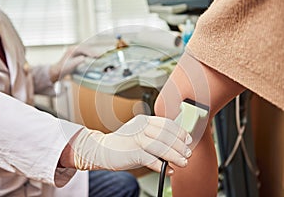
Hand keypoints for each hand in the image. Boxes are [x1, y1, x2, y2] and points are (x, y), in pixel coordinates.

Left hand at [49, 45, 98, 82]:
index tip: (97, 56)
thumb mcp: (71, 65)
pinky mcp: (76, 55)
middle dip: (93, 52)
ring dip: (92, 53)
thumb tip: (84, 58)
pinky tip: (93, 58)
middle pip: (86, 49)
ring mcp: (75, 52)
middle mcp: (74, 49)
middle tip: (101, 55)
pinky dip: (90, 55)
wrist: (57, 71)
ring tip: (99, 56)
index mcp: (72, 50)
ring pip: (86, 51)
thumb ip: (78, 61)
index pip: (84, 49)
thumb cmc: (63, 68)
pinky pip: (84, 53)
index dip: (91, 52)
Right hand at [73, 115, 192, 173]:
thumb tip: (175, 144)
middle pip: (167, 135)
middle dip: (180, 146)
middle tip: (187, 154)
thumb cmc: (122, 143)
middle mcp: (141, 127)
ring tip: (182, 163)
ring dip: (175, 156)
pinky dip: (162, 166)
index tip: (187, 140)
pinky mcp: (133, 152)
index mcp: (144, 120)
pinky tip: (168, 170)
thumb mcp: (139, 132)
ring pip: (162, 147)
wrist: (102, 149)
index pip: (167, 124)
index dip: (179, 132)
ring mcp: (136, 138)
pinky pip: (152, 159)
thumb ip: (154, 135)